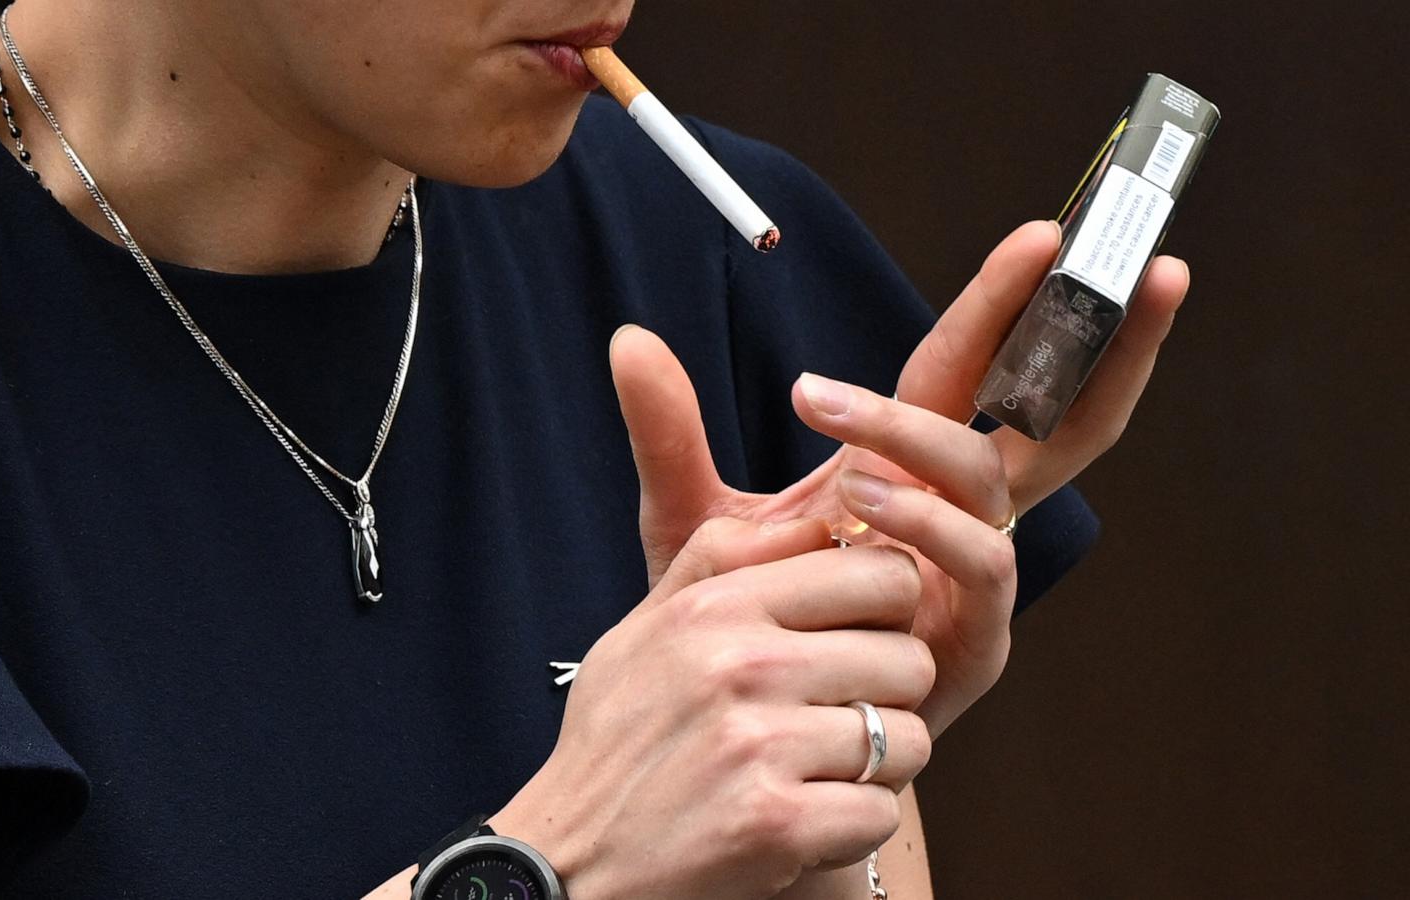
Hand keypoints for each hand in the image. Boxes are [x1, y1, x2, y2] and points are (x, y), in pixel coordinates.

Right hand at [491, 517, 935, 899]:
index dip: (888, 611)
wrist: (567, 860)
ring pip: (907, 740)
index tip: (858, 641)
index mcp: (716, 607)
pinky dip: (852, 826)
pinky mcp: (776, 825)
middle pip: (909, 657)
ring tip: (818, 773)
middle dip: (890, 695)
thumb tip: (818, 523)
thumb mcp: (643, 628)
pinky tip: (803, 821)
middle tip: (838, 720)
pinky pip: (881, 812)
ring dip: (876, 767)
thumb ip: (721, 562)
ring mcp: (760, 746)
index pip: (880, 574)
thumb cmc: (615, 742)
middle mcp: (741, 666)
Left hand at [610, 221, 1190, 733]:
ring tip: (847, 437)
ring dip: (933, 443)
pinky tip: (867, 505)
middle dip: (1105, 345)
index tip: (1040, 237)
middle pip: (1059, 417)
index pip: (967, 366)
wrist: (752, 734)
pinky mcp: (974, 638)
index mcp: (909, 464)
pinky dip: (931, 525)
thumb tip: (626, 338)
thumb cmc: (744, 621)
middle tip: (1134, 272)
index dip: (1006, 303)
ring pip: (994, 483)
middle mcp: (960, 509)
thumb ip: (668, 433)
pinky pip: (980, 566)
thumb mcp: (693, 519)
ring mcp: (973, 574)